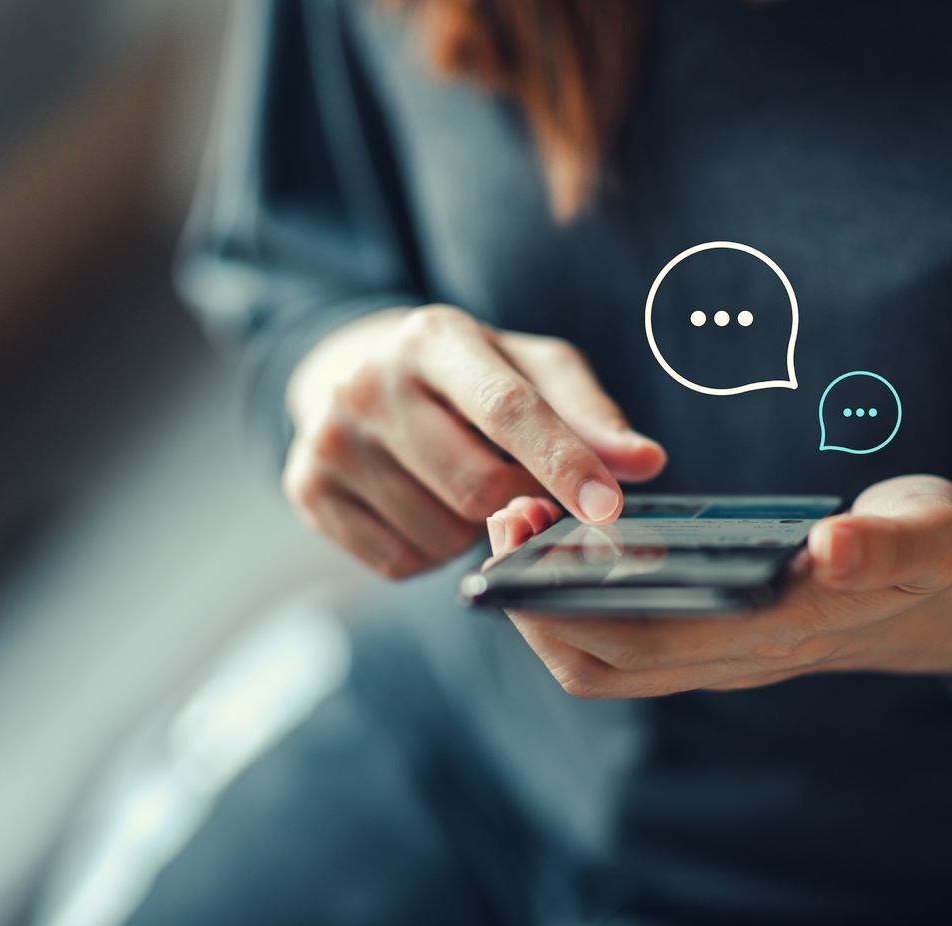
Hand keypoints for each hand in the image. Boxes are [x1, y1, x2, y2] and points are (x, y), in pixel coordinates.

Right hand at [282, 305, 666, 577]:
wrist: (356, 374)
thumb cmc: (471, 377)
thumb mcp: (532, 371)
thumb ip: (591, 415)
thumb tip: (645, 462)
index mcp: (434, 337)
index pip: (508, 408)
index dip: (564, 463)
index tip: (608, 508)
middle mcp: (369, 380)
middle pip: (477, 487)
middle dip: (517, 502)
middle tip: (518, 483)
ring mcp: (329, 437)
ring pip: (439, 534)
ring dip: (470, 531)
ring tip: (458, 484)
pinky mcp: (306, 488)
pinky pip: (398, 562)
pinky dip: (427, 551)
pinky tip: (421, 505)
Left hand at [489, 476, 951, 697]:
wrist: (938, 601)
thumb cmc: (925, 554)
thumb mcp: (929, 533)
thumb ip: (890, 543)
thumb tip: (834, 549)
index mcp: (778, 630)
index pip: (648, 638)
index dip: (572, 599)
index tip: (527, 530)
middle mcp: (735, 659)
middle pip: (602, 660)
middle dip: (534, 599)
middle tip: (505, 515)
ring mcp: (718, 658)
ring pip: (602, 664)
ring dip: (544, 607)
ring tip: (522, 526)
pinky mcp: (709, 644)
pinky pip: (619, 647)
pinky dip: (573, 607)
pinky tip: (563, 546)